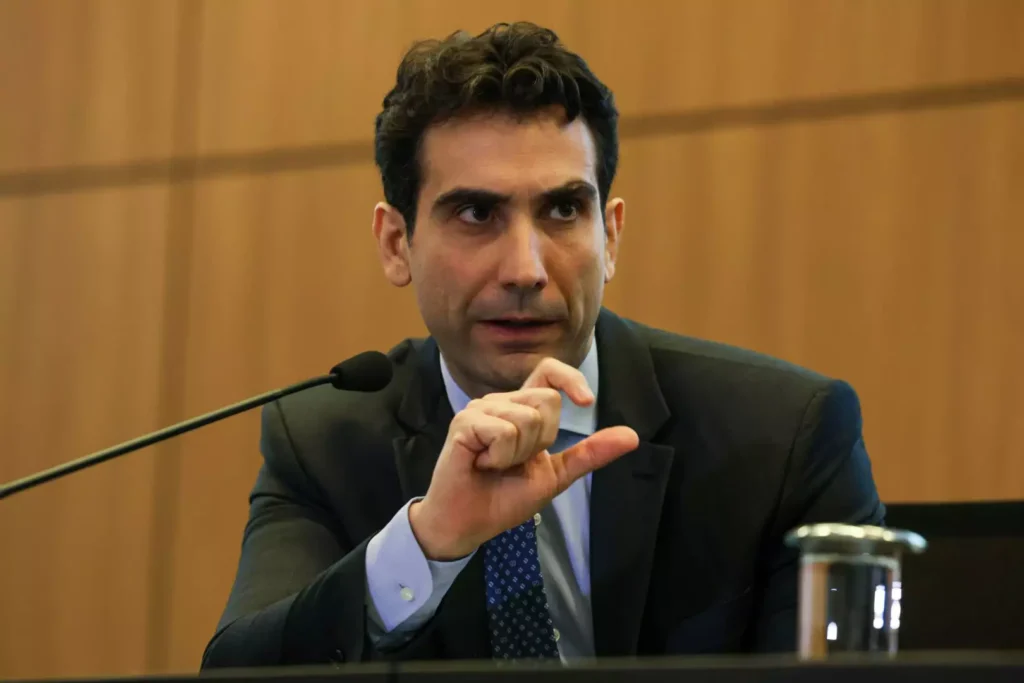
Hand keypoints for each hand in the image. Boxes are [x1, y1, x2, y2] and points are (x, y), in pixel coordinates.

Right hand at [408, 358, 638, 559]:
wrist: (468, 524)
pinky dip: (500, 457)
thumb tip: (632, 436)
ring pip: (527, 419)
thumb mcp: (556, 475)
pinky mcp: (464, 423)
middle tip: (514, 462)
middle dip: (541, 441)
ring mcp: (480, 409)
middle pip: (546, 401)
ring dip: (518, 454)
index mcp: (521, 410)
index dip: (570, 378)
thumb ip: (589, 453)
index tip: (586, 402)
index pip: (548, 372)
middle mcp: (500, 402)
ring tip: (494, 465)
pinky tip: (481, 464)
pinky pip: (504, 432)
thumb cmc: (504, 497)